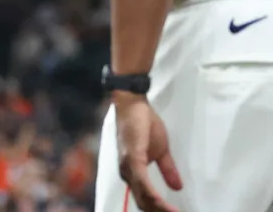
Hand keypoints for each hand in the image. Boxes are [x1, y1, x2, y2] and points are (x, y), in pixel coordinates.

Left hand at [114, 94, 182, 211]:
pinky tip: (164, 205)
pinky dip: (154, 197)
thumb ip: (167, 169)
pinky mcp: (132, 158)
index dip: (159, 210)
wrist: (133, 104)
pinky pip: (142, 183)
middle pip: (144, 203)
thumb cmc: (144, 124)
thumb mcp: (160, 150)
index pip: (145, 200)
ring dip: (160, 209)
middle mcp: (128, 173)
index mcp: (133, 173)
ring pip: (143, 197)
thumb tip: (178, 187)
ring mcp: (128, 166)